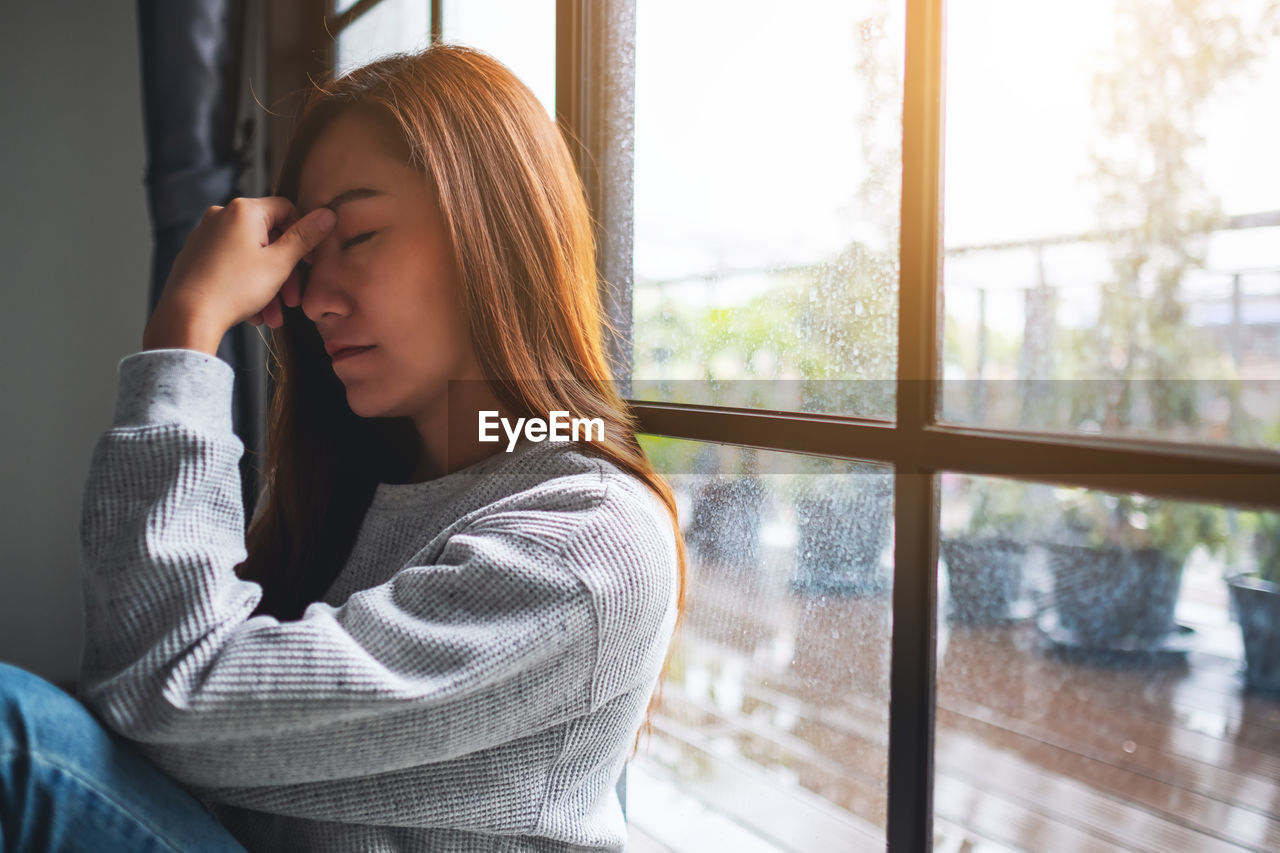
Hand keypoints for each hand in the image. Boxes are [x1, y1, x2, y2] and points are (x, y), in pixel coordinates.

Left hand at [148, 197, 336, 346]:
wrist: (188, 316)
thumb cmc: (235, 288)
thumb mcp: (280, 264)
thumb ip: (305, 237)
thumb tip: (327, 214)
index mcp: (244, 211)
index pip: (286, 209)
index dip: (303, 235)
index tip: (309, 263)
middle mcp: (221, 216)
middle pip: (268, 237)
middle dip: (285, 272)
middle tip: (293, 301)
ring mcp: (205, 236)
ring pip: (250, 256)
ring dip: (268, 286)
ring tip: (273, 317)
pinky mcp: (195, 256)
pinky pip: (230, 265)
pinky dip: (246, 285)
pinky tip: (253, 313)